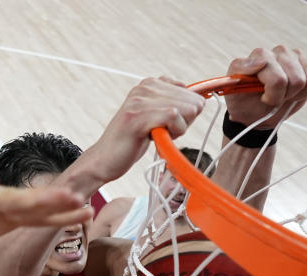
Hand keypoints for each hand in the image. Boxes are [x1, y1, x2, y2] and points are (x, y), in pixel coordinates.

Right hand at [87, 77, 205, 182]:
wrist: (104, 160)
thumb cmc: (132, 141)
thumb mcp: (155, 117)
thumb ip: (174, 104)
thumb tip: (201, 100)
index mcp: (149, 84)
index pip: (191, 92)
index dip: (186, 114)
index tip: (168, 124)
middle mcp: (144, 87)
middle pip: (191, 100)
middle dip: (183, 122)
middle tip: (161, 132)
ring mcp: (139, 101)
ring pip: (184, 109)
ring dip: (177, 130)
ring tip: (157, 135)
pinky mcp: (138, 117)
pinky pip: (173, 117)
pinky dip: (174, 132)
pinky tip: (159, 138)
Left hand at [224, 45, 306, 128]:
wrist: (256, 114)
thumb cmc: (245, 103)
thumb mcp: (233, 91)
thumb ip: (242, 70)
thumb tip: (262, 61)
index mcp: (260, 55)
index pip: (279, 79)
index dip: (274, 96)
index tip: (265, 100)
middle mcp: (279, 52)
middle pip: (298, 79)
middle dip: (287, 96)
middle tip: (276, 100)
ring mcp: (298, 56)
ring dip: (301, 93)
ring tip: (287, 95)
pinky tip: (306, 90)